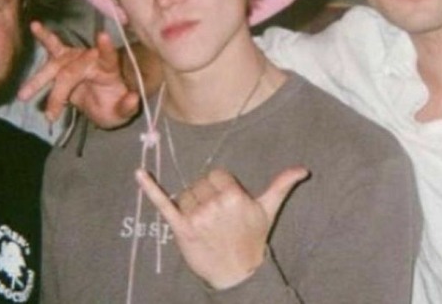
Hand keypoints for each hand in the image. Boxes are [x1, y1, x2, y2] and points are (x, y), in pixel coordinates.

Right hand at [17, 21, 139, 127]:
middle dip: (59, 94)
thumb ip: (128, 107)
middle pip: (71, 72)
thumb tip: (134, 99)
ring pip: (56, 64)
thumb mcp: (122, 113)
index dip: (106, 48)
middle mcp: (92, 59)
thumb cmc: (113, 106)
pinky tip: (34, 26)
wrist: (104, 104)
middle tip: (50, 115)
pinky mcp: (64, 60)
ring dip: (39, 80)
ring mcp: (77, 57)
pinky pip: (53, 47)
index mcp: (109, 70)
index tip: (103, 36)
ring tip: (23, 95)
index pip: (109, 58)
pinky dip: (44, 36)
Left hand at [136, 166, 307, 288]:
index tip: (225, 202)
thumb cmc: (253, 238)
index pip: (216, 175)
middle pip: (200, 184)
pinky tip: (139, 173)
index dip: (219, 186)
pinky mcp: (182, 229)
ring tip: (205, 222)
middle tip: (216, 215)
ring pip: (185, 194)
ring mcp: (197, 217)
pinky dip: (150, 188)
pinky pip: (163, 204)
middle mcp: (214, 204)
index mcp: (233, 195)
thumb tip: (302, 169)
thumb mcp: (268, 209)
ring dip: (191, 204)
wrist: (238, 273)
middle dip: (206, 195)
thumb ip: (281, 185)